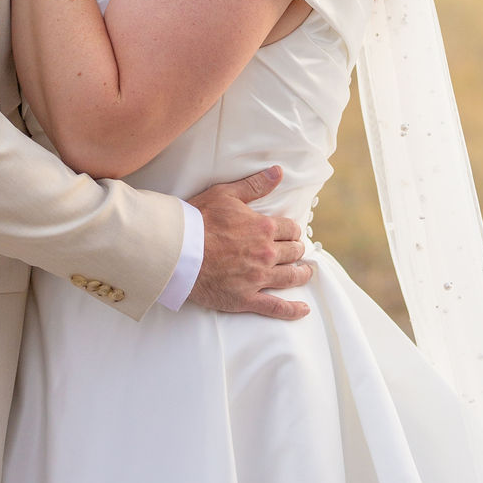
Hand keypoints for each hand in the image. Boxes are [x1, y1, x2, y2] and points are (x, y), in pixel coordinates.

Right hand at [188, 166, 312, 320]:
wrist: (178, 250)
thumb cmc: (198, 219)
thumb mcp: (226, 194)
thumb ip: (255, 185)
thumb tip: (278, 172)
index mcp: (263, 228)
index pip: (290, 229)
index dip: (291, 230)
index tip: (290, 233)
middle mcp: (266, 253)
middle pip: (293, 252)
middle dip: (295, 250)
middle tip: (295, 251)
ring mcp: (258, 278)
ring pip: (290, 277)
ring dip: (301, 274)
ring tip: (304, 272)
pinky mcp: (246, 299)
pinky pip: (276, 307)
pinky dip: (292, 310)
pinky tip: (302, 309)